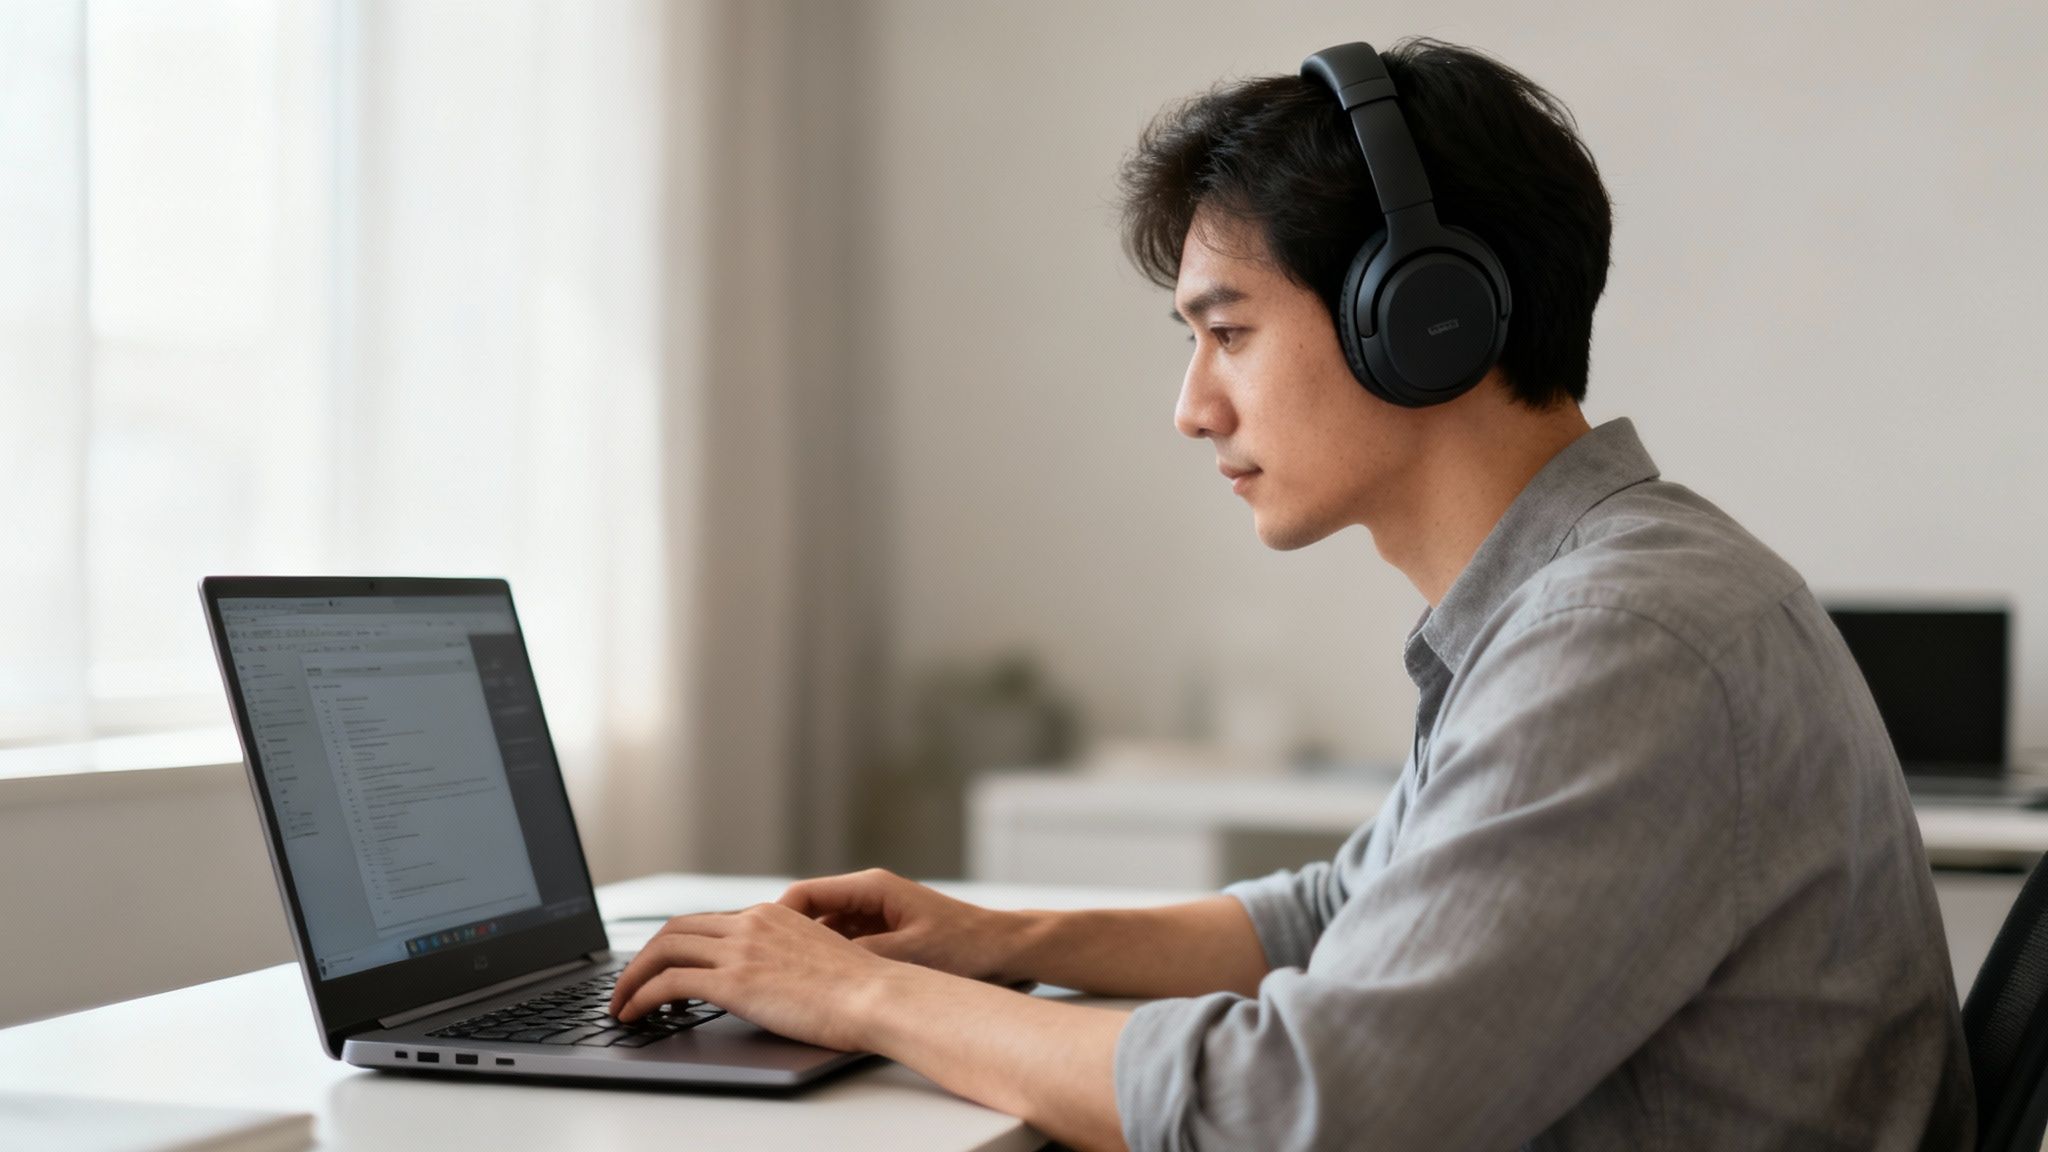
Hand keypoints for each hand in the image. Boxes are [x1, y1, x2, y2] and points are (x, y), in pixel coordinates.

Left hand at [606, 902, 899, 1051]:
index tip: (662, 968)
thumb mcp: (817, 957)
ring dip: (632, 978)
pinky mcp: (733, 980)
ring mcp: (740, 949)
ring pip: (662, 950)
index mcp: (771, 914)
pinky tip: (634, 1014)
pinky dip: (641, 996)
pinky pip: (667, 982)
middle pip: (675, 929)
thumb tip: (766, 979)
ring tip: (621, 1005)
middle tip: (630, 985)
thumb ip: (785, 956)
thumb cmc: (860, 990)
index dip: (676, 945)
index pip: (706, 921)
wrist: (876, 996)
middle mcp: (751, 923)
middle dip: (644, 958)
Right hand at [777, 868, 1023, 982]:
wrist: (1005, 949)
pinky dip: (831, 962)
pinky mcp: (884, 933)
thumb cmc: (964, 945)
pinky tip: (820, 987)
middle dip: (786, 939)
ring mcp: (875, 914)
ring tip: (785, 981)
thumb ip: (862, 955)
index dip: (777, 918)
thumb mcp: (908, 953)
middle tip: (761, 968)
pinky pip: (844, 945)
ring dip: (809, 953)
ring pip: (825, 931)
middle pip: (810, 913)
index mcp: (871, 888)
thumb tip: (818, 962)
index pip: (805, 894)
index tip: (757, 944)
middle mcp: (869, 895)